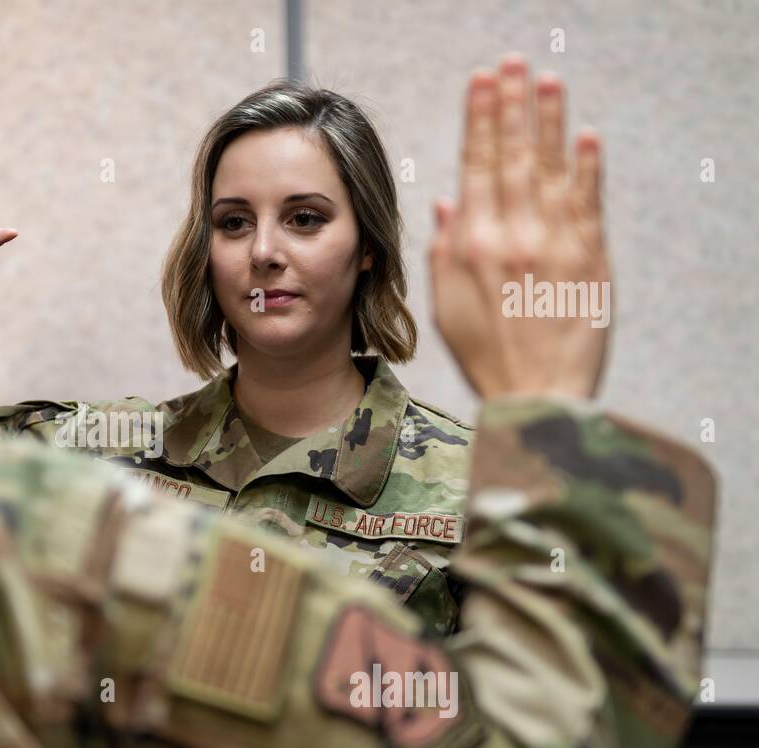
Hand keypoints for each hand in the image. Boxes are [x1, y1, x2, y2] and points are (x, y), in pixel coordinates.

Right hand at [430, 55, 611, 400]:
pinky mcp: (591, 259)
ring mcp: (555, 245)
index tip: (481, 83)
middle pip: (513, 156)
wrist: (537, 395)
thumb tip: (448, 206)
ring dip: (550, 121)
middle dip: (511, 105)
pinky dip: (588, 166)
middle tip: (511, 64)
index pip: (476, 167)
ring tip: (547, 82)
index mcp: (472, 247)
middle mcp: (513, 237)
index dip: (480, 120)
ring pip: (551, 168)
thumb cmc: (486, 357)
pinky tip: (586, 136)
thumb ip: (445, 253)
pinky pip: (588, 202)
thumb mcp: (447, 308)